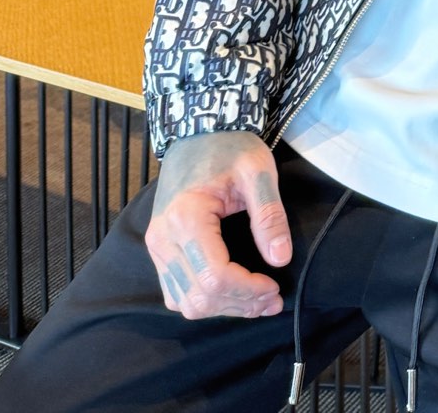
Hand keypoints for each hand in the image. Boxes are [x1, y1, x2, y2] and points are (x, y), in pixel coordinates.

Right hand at [144, 130, 291, 318]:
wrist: (201, 130)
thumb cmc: (232, 147)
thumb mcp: (258, 172)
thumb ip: (269, 215)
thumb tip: (280, 259)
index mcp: (186, 217)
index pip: (216, 276)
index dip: (248, 290)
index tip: (275, 287)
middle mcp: (163, 238)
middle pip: (199, 296)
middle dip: (239, 304)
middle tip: (272, 299)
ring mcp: (156, 246)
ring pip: (185, 302)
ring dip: (223, 307)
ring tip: (257, 300)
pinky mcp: (159, 249)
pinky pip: (175, 292)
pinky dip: (204, 300)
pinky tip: (231, 292)